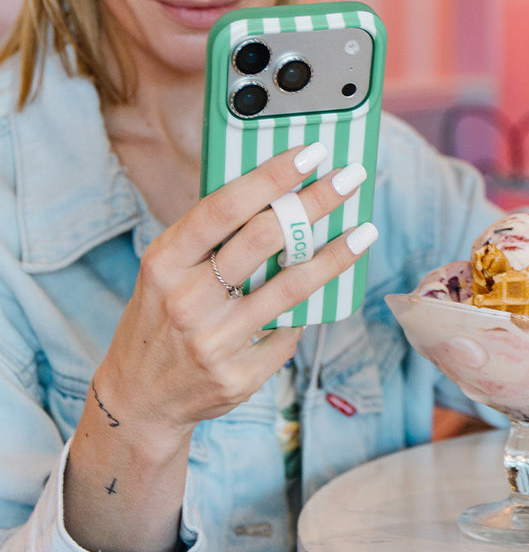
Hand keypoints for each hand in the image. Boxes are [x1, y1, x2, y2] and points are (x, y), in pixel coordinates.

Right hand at [96, 143, 375, 440]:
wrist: (140, 398)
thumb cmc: (162, 316)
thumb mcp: (165, 272)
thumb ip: (209, 238)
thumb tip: (276, 191)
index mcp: (164, 262)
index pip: (223, 207)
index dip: (271, 176)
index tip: (310, 152)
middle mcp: (186, 301)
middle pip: (265, 239)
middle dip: (315, 202)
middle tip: (350, 178)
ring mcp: (213, 343)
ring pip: (291, 288)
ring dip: (335, 256)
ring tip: (365, 231)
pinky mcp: (237, 377)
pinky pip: (287, 332)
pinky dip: (304, 311)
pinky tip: (321, 293)